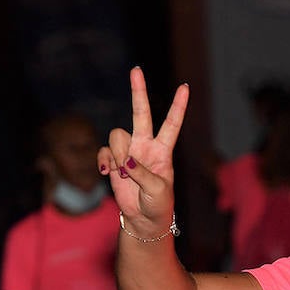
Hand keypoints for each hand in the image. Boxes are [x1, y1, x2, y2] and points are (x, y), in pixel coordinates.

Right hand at [97, 67, 187, 231]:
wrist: (144, 220)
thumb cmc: (158, 205)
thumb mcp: (157, 189)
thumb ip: (143, 172)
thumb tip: (126, 160)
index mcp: (163, 150)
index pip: (172, 123)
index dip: (178, 106)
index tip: (185, 87)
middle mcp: (146, 145)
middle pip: (141, 113)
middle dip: (138, 91)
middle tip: (136, 69)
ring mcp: (128, 152)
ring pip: (117, 135)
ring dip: (118, 153)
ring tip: (124, 173)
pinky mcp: (113, 161)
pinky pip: (104, 151)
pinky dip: (104, 160)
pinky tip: (107, 172)